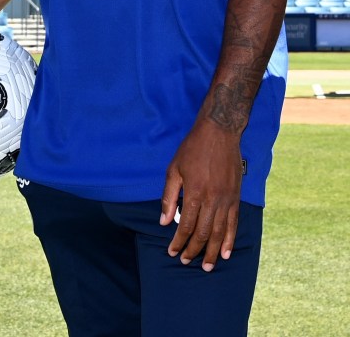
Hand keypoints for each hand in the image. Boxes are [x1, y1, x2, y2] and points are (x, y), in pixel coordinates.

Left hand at [160, 118, 242, 271]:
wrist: (219, 133)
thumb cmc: (192, 149)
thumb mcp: (174, 169)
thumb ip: (169, 196)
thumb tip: (164, 221)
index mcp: (195, 193)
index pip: (186, 225)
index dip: (179, 241)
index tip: (172, 252)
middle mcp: (213, 200)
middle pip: (203, 233)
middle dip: (194, 250)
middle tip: (186, 262)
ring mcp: (227, 199)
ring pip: (220, 232)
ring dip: (213, 251)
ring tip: (207, 266)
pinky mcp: (236, 197)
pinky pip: (233, 223)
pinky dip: (230, 240)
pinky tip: (226, 252)